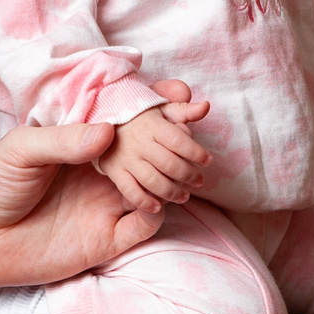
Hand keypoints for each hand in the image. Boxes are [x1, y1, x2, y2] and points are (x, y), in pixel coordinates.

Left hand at [0, 80, 209, 313]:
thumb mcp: (19, 151)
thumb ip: (62, 140)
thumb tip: (107, 131)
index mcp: (81, 139)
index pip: (126, 118)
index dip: (152, 104)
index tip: (178, 92)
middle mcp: (100, 169)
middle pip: (150, 148)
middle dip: (176, 132)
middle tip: (194, 116)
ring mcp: (106, 203)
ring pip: (156, 185)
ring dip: (174, 173)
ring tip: (186, 160)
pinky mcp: (107, 239)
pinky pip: (145, 225)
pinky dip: (155, 213)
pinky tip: (152, 203)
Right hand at [94, 102, 212, 213]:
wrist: (105, 121)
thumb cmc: (141, 117)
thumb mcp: (162, 109)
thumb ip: (184, 111)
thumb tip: (206, 106)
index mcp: (153, 126)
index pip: (178, 141)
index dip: (196, 152)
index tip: (208, 160)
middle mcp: (140, 143)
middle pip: (169, 164)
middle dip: (188, 175)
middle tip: (199, 181)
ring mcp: (127, 158)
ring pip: (152, 180)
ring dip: (171, 192)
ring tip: (184, 196)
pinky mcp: (115, 171)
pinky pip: (129, 190)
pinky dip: (144, 202)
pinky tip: (158, 207)